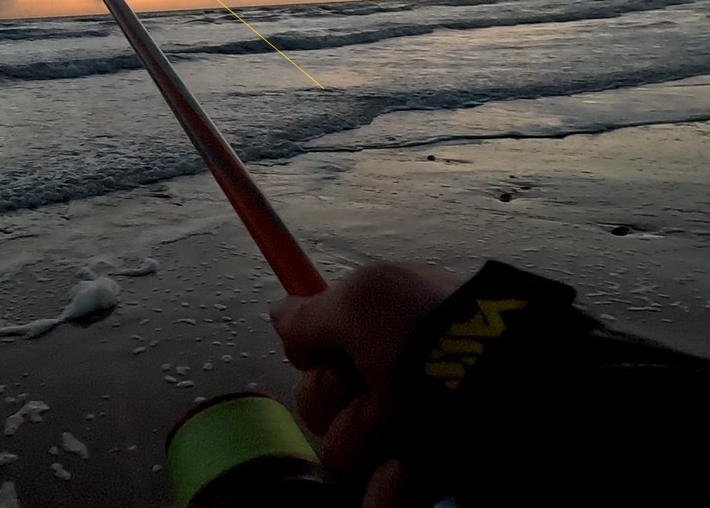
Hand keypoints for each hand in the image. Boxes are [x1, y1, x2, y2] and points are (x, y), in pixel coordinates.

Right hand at [270, 262, 460, 507]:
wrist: (512, 393)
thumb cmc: (428, 335)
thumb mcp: (363, 302)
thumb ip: (312, 316)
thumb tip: (279, 314)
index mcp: (384, 325)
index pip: (322, 349)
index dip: (314, 359)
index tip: (319, 358)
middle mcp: (394, 373)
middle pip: (326, 400)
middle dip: (332, 401)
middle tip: (366, 391)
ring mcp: (412, 423)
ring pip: (348, 447)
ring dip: (358, 442)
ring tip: (392, 435)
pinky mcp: (428, 468)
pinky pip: (386, 487)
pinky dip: (386, 489)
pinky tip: (397, 479)